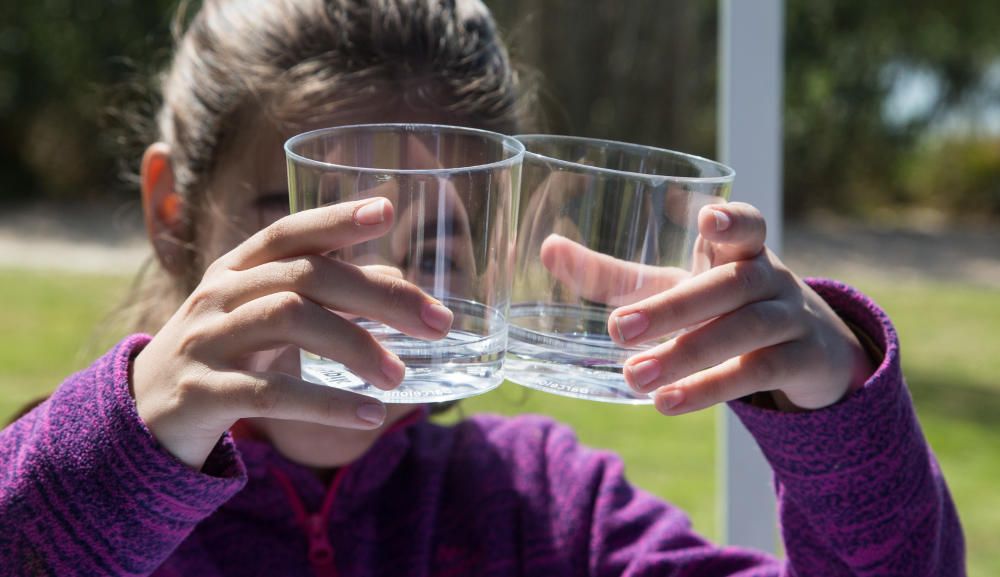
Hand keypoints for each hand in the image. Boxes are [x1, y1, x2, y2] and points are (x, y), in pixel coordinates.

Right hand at [131, 198, 453, 468]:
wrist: (144, 413)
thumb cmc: (225, 352)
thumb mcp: (265, 315)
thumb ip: (325, 296)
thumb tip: (400, 284)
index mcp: (238, 268)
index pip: (290, 232)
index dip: (336, 218)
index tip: (387, 210)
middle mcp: (220, 293)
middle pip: (306, 276)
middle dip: (379, 296)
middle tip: (438, 323)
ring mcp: (206, 339)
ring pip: (289, 321)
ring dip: (356, 347)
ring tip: (400, 376)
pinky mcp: (202, 391)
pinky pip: (271, 392)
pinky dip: (327, 404)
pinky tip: (370, 415)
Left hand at [603, 202, 872, 413]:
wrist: (810, 352)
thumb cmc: (723, 307)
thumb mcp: (676, 287)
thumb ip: (617, 276)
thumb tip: (548, 249)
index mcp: (739, 251)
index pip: (748, 225)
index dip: (733, 220)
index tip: (708, 218)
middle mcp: (771, 278)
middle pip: (730, 286)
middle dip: (675, 308)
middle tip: (619, 330)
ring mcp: (792, 318)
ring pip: (745, 331)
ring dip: (687, 355)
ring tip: (634, 377)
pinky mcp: (802, 361)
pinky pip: (758, 372)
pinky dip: (712, 388)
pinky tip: (668, 401)